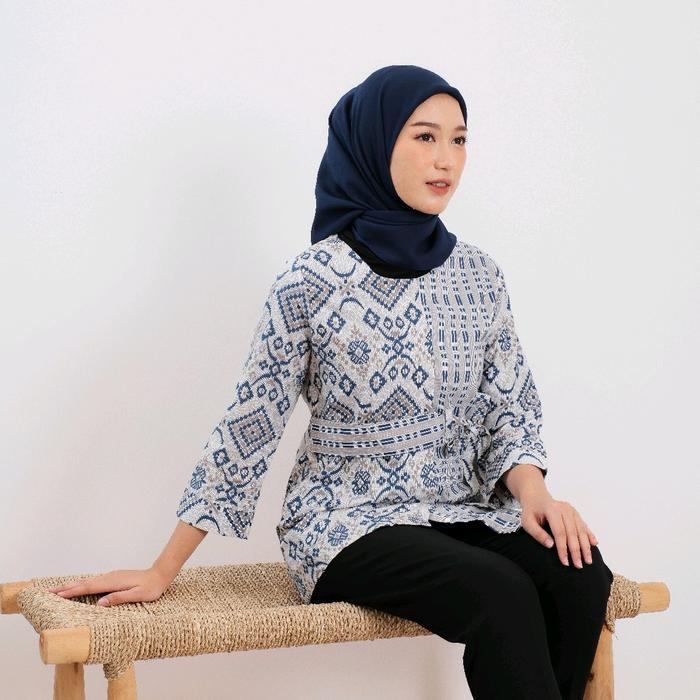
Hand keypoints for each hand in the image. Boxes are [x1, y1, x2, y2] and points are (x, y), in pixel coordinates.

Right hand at [47, 567, 170, 606]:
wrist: (160, 574)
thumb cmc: (151, 587)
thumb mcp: (137, 595)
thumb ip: (119, 598)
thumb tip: (100, 603)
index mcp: (112, 582)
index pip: (88, 588)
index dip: (72, 592)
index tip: (57, 595)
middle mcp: (110, 577)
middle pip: (84, 583)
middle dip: (66, 587)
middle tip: (49, 592)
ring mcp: (111, 576)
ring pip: (88, 581)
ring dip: (73, 585)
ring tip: (59, 590)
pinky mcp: (114, 578)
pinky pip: (94, 581)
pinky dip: (83, 584)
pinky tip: (80, 587)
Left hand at [519, 491, 598, 567]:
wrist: (536, 497)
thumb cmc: (531, 511)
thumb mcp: (527, 522)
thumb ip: (537, 533)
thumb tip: (551, 545)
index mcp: (552, 510)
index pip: (560, 532)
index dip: (563, 548)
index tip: (565, 562)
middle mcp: (564, 509)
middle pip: (573, 533)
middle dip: (576, 551)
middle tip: (579, 565)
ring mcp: (571, 510)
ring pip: (581, 530)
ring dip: (585, 546)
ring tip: (588, 560)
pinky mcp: (575, 512)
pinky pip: (584, 525)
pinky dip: (589, 535)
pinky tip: (594, 544)